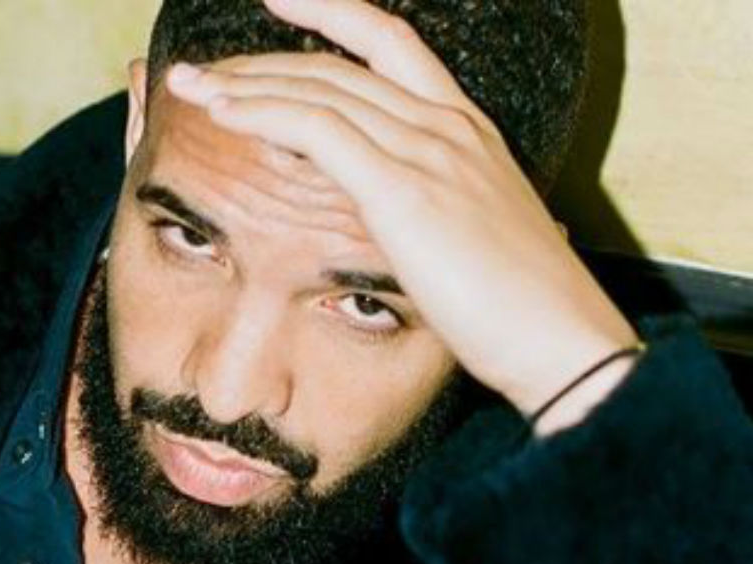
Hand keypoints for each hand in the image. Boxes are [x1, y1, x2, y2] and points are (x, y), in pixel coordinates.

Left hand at [166, 0, 638, 433]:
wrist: (564, 341)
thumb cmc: (522, 307)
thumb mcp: (478, 237)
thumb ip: (439, 209)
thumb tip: (415, 220)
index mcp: (466, 129)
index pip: (390, 43)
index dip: (332, 12)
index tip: (279, 0)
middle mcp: (446, 124)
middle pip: (337, 63)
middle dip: (261, 60)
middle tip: (202, 69)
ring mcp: (428, 148)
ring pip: (319, 87)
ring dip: (243, 83)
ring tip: (188, 85)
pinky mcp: (403, 186)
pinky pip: (316, 128)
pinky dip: (260, 112)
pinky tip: (219, 113)